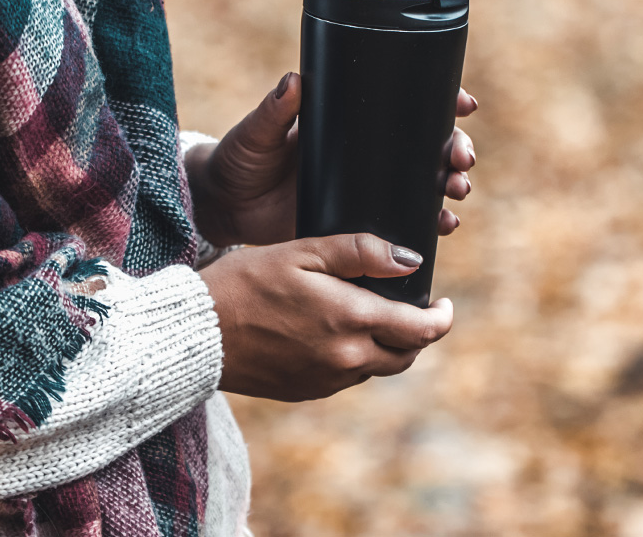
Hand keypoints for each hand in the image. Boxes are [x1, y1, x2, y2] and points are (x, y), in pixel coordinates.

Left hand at [185, 73, 477, 246]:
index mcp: (349, 122)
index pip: (404, 105)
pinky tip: (443, 226)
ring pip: (424, 184)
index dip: (442, 102)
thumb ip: (274, 109)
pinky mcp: (358, 221)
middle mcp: (366, 153)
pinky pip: (403, 221)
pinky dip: (429, 222)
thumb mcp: (258, 131)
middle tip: (461, 157)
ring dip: (450, 186)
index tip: (463, 103)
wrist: (226, 206)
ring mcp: (366, 188)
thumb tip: (294, 80)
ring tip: (458, 190)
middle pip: (428, 146)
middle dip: (455, 148)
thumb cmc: (240, 158)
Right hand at [201, 233, 453, 400]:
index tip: (444, 303)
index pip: (422, 330)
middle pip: (407, 355)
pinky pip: (349, 377)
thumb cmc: (247, 282)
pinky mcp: (308, 391)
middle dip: (419, 333)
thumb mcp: (303, 252)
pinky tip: (337, 333)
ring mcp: (327, 380)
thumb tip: (410, 260)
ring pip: (379, 368)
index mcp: (351, 320)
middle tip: (413, 308)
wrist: (198, 334)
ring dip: (388, 346)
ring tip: (375, 316)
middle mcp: (347, 359)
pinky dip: (358, 357)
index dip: (442, 317)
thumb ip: (361, 253)